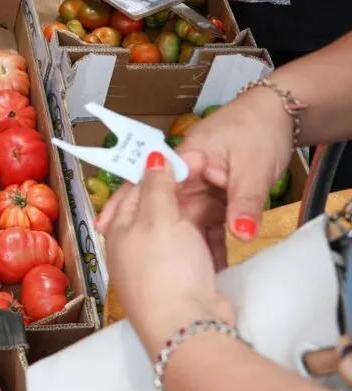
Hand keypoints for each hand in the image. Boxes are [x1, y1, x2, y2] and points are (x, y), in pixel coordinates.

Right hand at [98, 87, 293, 268]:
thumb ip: (245, 203)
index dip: (127, 206)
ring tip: (167, 273)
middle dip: (146, 232)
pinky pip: (207, 224)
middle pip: (162, 206)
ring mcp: (202, 188)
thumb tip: (241, 236)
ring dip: (179, 244)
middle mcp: (189, 176)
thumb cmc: (259, 131)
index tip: (110, 228)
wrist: (281, 116)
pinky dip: (206, 244)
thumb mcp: (253, 168)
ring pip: (185, 219)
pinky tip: (206, 267)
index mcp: (186, 159)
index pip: (149, 184)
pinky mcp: (217, 198)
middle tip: (133, 261)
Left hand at [104, 155, 234, 356]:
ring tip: (217, 200)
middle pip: (156, 211)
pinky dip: (205, 243)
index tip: (179, 158)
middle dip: (179, 195)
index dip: (155, 172)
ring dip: (195, 219)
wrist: (187, 325)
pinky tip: (220, 234)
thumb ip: (156, 187)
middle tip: (206, 176)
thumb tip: (151, 157)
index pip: (134, 190)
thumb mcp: (159, 218)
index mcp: (120, 229)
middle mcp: (133, 248)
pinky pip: (194, 254)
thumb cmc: (166, 269)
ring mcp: (157, 267)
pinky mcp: (182, 282)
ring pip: (178, 232)